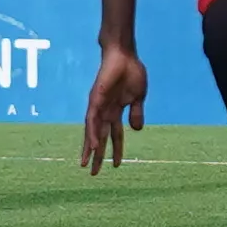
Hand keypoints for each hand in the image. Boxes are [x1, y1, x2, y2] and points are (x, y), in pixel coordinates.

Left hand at [79, 42, 149, 173]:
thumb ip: (136, 113)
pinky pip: (92, 118)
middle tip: (92, 173)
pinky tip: (92, 145)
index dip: (116, 150)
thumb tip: (137, 130)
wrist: (124, 53)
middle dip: (97, 155)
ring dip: (90, 148)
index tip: (116, 166)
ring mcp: (99, 105)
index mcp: (116, 111)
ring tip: (87, 164)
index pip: (115, 135)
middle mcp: (105, 111)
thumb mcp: (139, 97)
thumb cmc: (131, 71)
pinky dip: (92, 133)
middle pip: (100, 137)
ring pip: (93, 131)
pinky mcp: (96, 98)